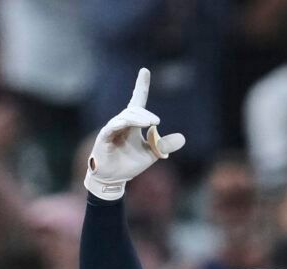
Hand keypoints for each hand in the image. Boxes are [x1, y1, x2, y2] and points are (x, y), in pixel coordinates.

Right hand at [84, 68, 185, 198]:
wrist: (114, 179)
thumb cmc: (129, 163)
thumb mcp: (152, 153)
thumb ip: (164, 145)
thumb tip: (182, 138)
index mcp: (133, 123)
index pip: (137, 100)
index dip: (141, 86)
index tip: (145, 70)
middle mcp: (121, 122)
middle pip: (134, 110)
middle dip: (145, 114)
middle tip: (156, 122)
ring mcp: (111, 129)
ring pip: (124, 117)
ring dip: (137, 118)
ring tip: (150, 124)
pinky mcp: (104, 137)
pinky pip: (112, 127)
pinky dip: (121, 124)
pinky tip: (128, 125)